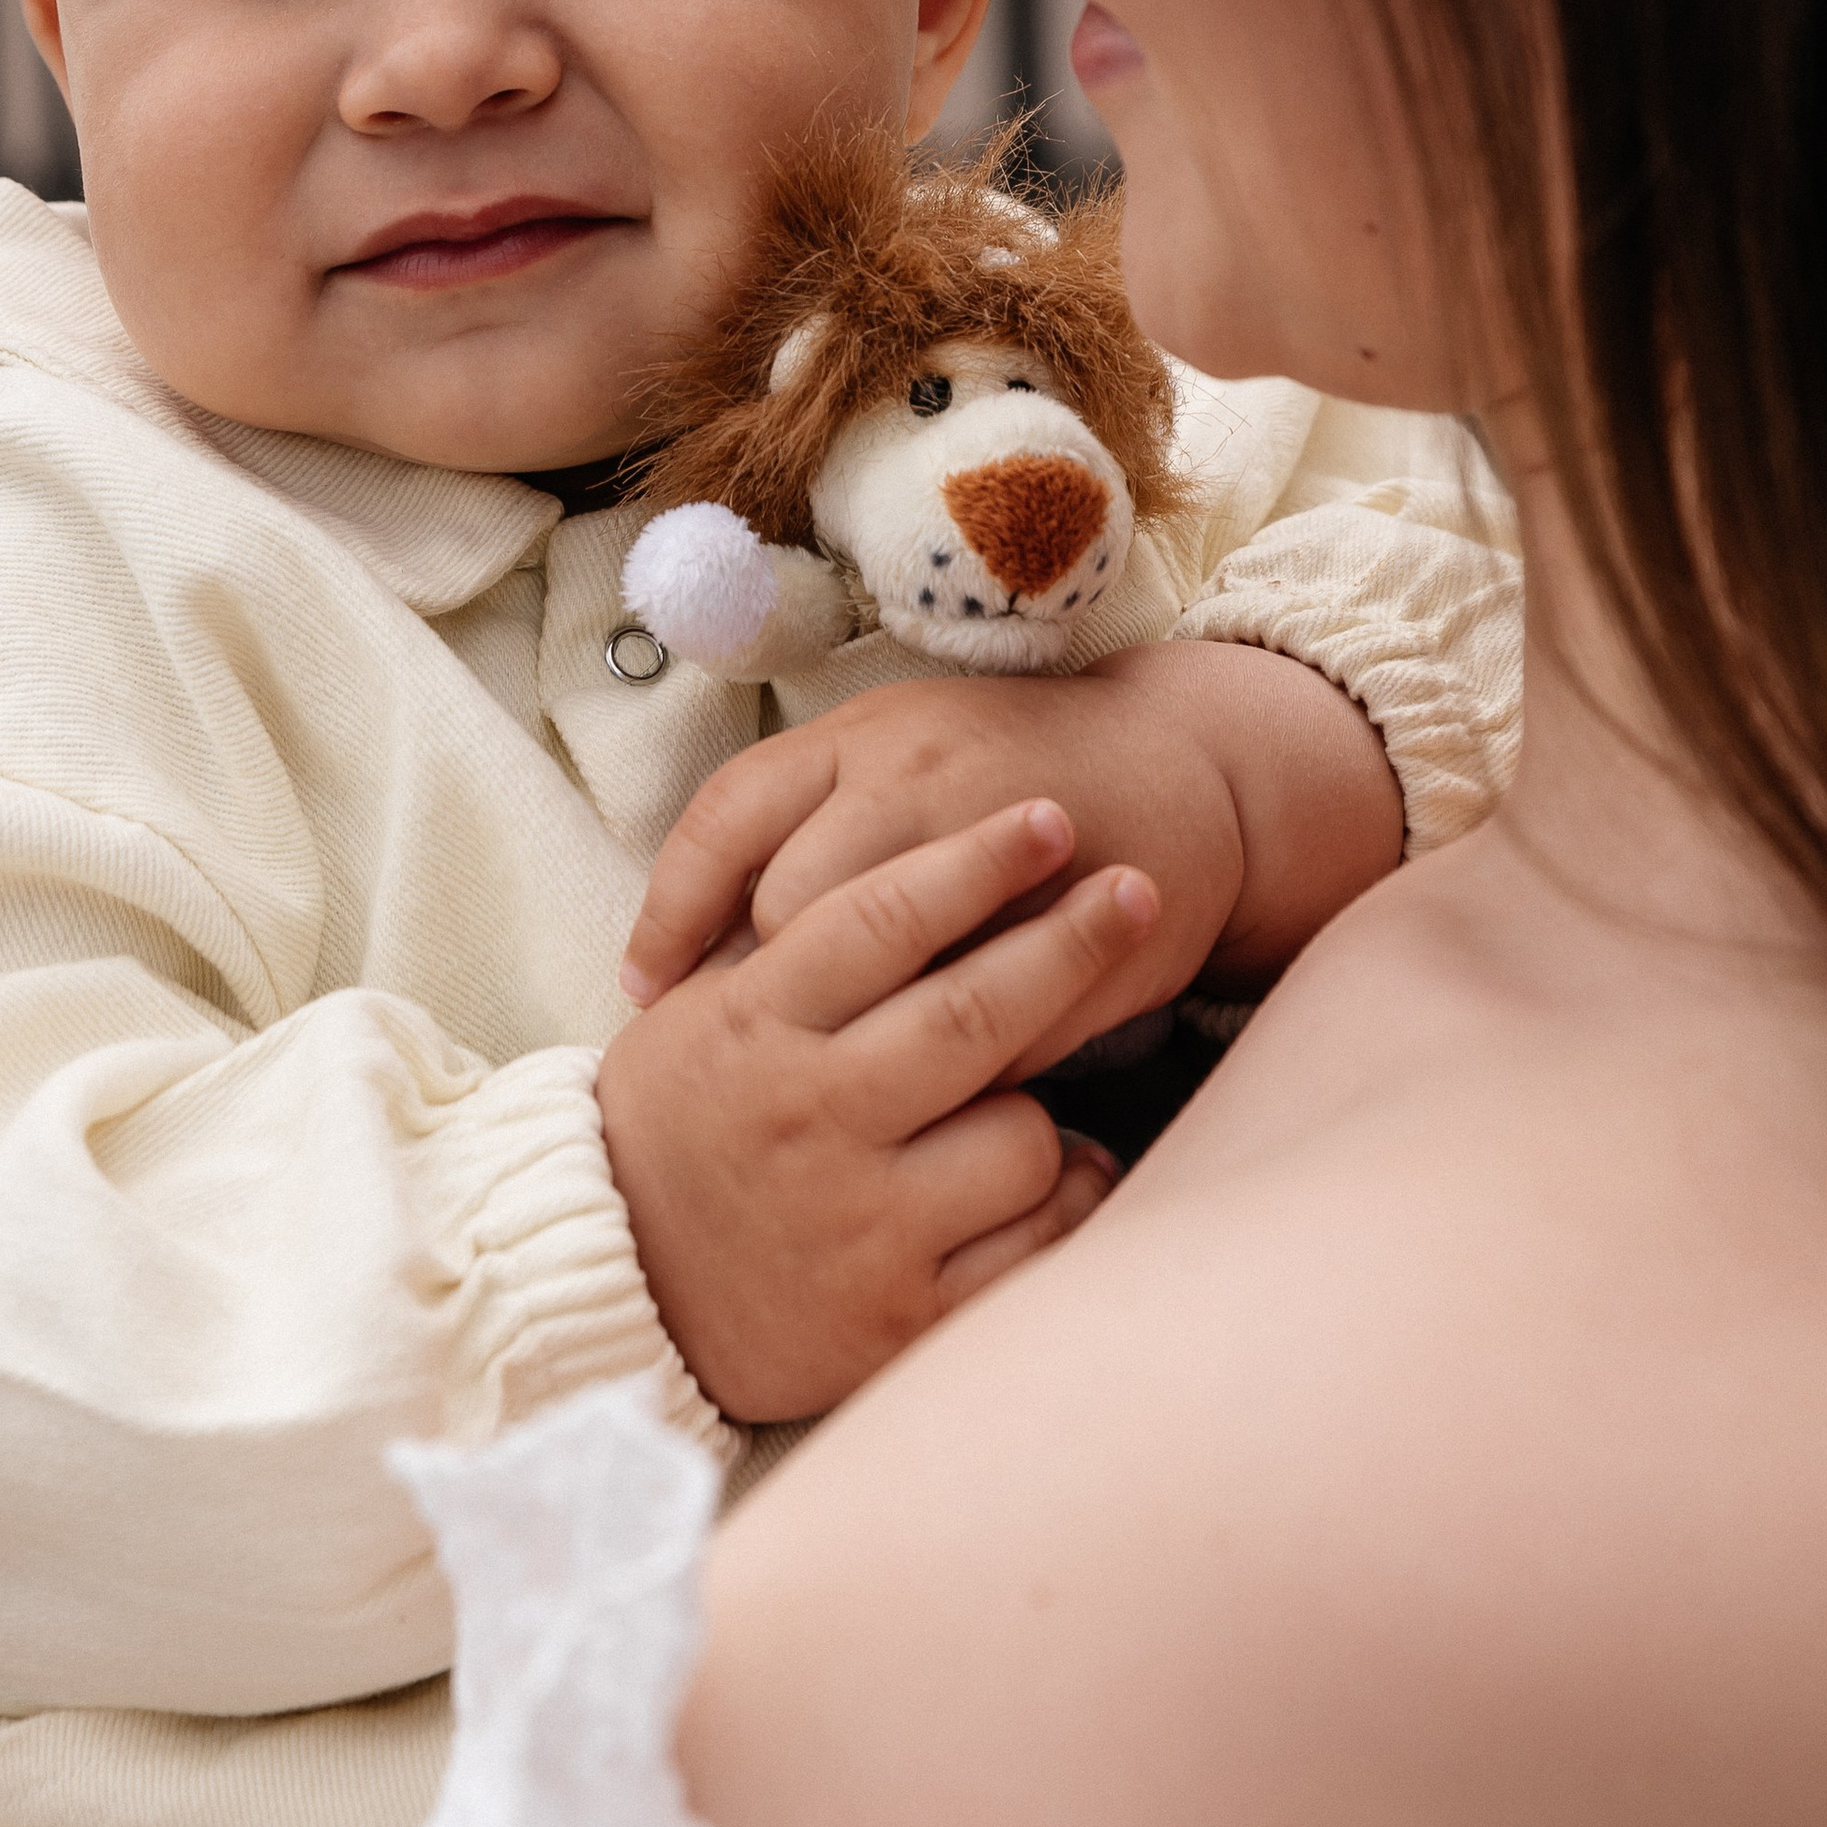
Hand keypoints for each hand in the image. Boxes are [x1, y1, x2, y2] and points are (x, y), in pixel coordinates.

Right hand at [596, 798, 1154, 1423]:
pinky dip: (1065, 1206)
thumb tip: (921, 863)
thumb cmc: (681, 1123)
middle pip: (970, 1014)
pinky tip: (1061, 1181)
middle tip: (1136, 888)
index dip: (973, 862)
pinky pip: (1034, 1245)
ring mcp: (857, 1223)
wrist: (621, 1289)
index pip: (877, 921)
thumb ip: (792, 945)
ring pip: (1021, 1138)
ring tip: (1034, 1104)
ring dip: (1049, 1113)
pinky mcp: (899, 1317)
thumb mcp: (704, 1014)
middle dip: (1068, 941)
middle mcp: (807, 1119)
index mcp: (752, 1028)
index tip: (1046, 819)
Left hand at [621, 644, 1401, 1064]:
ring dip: (865, 1039)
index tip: (644, 992)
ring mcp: (1009, 844)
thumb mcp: (890, 760)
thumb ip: (800, 829)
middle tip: (755, 1053)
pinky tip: (946, 1090)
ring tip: (852, 1080)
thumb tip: (686, 953)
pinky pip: (995, 1024)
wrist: (1181, 766)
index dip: (669, 915)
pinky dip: (965, 1069)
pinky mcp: (1082, 918)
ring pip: (892, 971)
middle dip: (768, 989)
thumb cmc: (1003, 778)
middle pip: (792, 906)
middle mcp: (922, 773)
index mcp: (861, 736)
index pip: (724, 819)